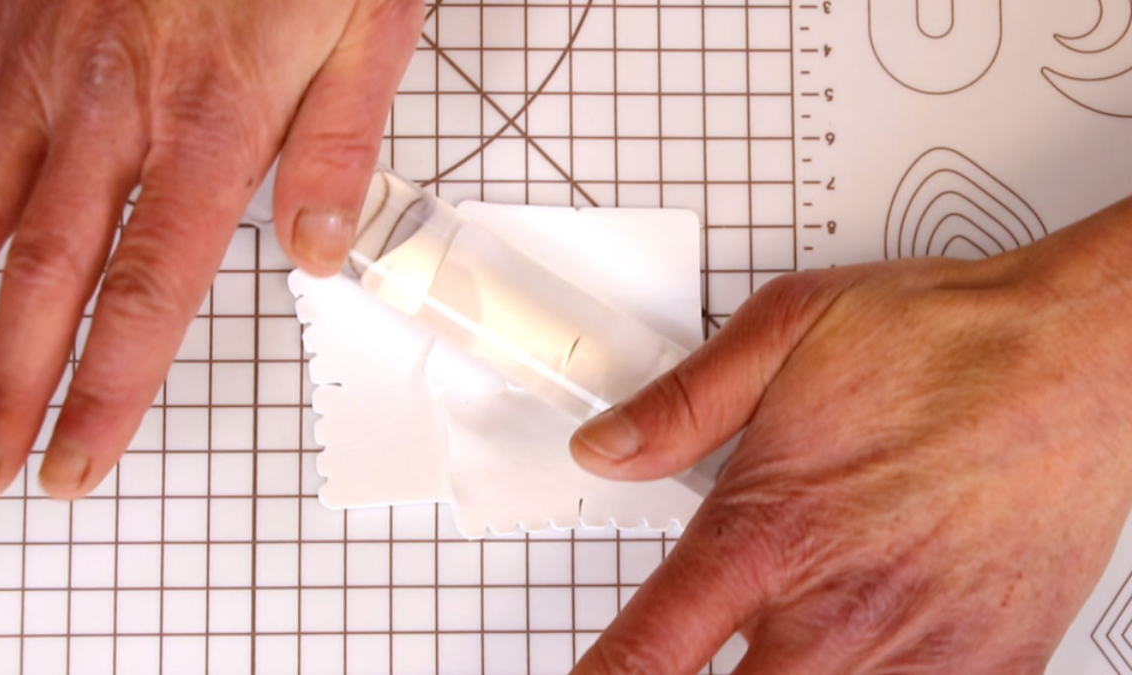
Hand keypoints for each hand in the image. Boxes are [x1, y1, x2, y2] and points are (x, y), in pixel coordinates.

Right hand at [0, 0, 422, 497]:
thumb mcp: (367, 34)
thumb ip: (341, 150)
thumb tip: (321, 252)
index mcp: (212, 127)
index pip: (150, 293)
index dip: (107, 390)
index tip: (75, 461)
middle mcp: (115, 108)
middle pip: (51, 275)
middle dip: (11, 383)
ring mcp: (50, 60)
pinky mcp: (12, 11)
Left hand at [569, 202, 1131, 673]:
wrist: (1080, 354)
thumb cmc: (944, 342)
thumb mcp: (785, 331)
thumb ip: (680, 405)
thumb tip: (605, 448)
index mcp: (768, 535)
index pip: (649, 654)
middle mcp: (837, 611)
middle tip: (695, 662)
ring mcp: (919, 654)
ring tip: (789, 646)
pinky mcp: (988, 666)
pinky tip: (865, 653)